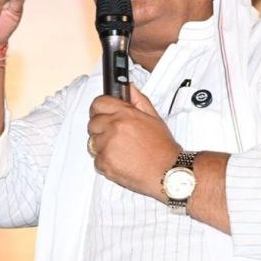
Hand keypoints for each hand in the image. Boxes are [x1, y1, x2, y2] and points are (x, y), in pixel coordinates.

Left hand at [88, 85, 179, 199]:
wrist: (167, 173)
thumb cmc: (163, 148)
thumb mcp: (154, 117)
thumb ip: (138, 100)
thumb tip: (129, 87)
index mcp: (125, 114)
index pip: (98, 103)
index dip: (100, 108)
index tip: (102, 113)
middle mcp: (114, 128)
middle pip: (92, 123)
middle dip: (101, 128)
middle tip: (116, 135)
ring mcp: (107, 146)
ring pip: (93, 142)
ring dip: (103, 146)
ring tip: (121, 150)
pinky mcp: (105, 163)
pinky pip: (96, 159)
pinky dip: (105, 162)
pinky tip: (121, 161)